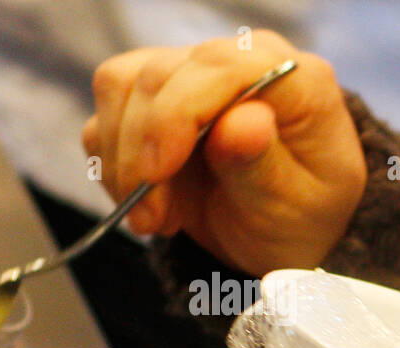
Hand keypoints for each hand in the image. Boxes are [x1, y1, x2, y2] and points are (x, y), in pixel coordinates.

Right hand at [82, 32, 366, 275]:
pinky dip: (111, 167)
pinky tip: (145, 201)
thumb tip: (243, 120)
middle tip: (152, 218)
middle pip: (155, 77)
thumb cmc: (297, 214)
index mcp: (287, 77)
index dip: (174, 116)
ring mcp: (188, 77)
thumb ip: (264, 162)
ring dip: (119, 162)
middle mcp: (234, 63)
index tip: (156, 175)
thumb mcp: (294, 204)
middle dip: (138, 155)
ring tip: (152, 214)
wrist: (279, 231)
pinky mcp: (151, 103)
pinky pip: (102, 120)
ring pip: (118, 88)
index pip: (215, 66)